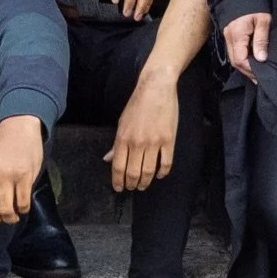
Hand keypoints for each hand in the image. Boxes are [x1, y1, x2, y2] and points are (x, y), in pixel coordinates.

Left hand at [0, 114, 43, 225]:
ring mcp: (8, 176)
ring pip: (6, 210)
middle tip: (1, 218)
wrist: (19, 130)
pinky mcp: (25, 176)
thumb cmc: (1, 153)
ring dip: (10, 218)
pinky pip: (22, 203)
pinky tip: (22, 206)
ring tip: (13, 215)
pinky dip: (23, 210)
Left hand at [106, 68, 178, 191]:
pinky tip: (160, 175)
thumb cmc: (137, 104)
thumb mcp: (122, 123)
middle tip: (132, 188)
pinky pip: (166, 163)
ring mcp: (154, 142)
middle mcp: (137, 143)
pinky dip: (162, 173)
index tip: (118, 188)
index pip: (118, 167)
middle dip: (131, 184)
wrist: (156, 88)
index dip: (117, 181)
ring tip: (143, 185)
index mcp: (123, 138)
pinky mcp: (169, 140)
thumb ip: (116, 144)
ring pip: (149, 171)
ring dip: (145, 182)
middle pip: (133, 173)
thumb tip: (107, 159)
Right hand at [222, 11, 270, 79]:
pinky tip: (251, 61)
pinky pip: (234, 51)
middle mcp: (229, 37)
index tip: (262, 75)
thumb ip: (261, 40)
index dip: (251, 70)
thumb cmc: (255, 5)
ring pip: (233, 57)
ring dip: (244, 66)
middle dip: (247, 71)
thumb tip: (261, 59)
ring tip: (257, 72)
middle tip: (260, 78)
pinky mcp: (229, 34)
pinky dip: (242, 58)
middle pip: (235, 61)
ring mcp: (227, 36)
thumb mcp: (263, 21)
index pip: (241, 60)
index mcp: (237, 35)